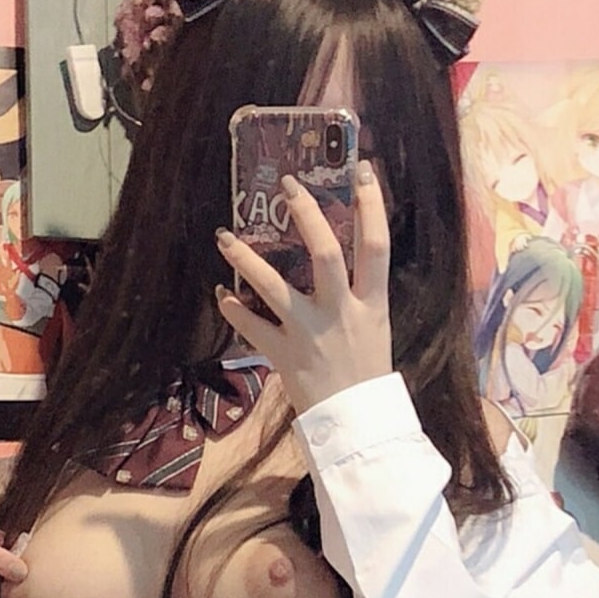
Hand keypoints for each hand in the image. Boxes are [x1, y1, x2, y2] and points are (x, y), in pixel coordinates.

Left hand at [216, 163, 393, 414]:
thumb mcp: (376, 329)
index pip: (377, 244)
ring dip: (247, 259)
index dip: (372, 203)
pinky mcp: (284, 356)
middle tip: (288, 186)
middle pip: (326, 253)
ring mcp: (310, 334)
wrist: (357, 428)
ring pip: (275, 287)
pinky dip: (233, 310)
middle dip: (307, 216)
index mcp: (372, 304)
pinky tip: (221, 294)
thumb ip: (361, 295)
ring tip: (224, 236)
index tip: (361, 169)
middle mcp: (341, 313)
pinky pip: (251, 328)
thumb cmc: (366, 376)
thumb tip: (348, 257)